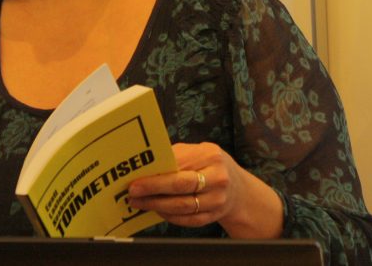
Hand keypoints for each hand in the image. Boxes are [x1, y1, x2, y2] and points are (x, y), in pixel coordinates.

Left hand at [126, 142, 283, 237]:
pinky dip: (169, 216)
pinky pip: (187, 220)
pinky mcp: (213, 216)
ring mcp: (217, 199)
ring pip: (182, 206)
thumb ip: (178, 155)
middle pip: (180, 187)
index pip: (179, 166)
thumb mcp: (200, 152)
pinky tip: (157, 210)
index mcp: (211, 156)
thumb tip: (148, 163)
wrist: (238, 188)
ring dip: (156, 205)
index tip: (136, 179)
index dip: (156, 175)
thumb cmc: (212, 165)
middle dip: (153, 190)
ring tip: (140, 202)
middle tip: (133, 192)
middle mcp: (217, 178)